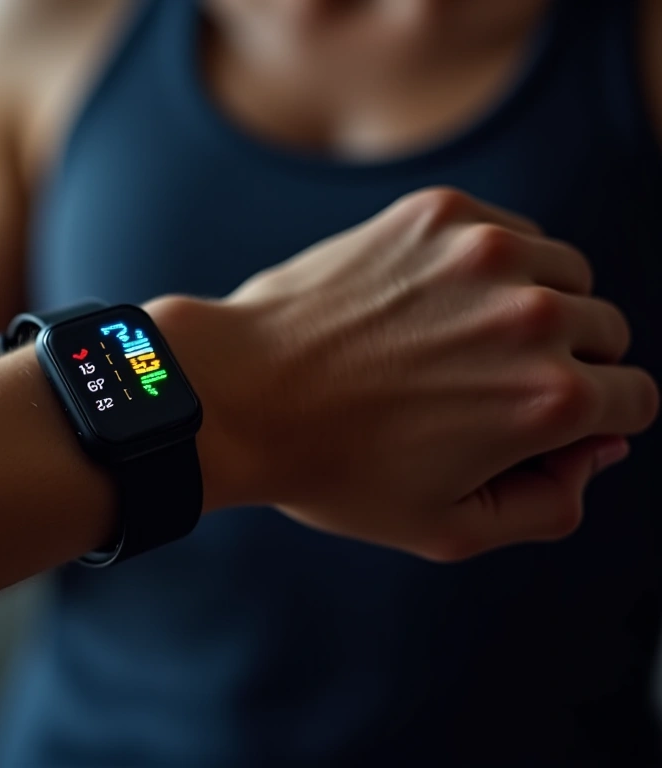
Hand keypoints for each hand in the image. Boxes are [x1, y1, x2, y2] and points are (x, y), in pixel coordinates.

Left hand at [152, 188, 658, 560]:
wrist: (238, 392)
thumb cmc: (334, 468)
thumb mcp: (447, 527)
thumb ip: (549, 504)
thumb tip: (598, 452)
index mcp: (551, 399)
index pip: (635, 399)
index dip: (596, 421)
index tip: (546, 424)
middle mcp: (534, 316)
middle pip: (607, 333)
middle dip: (567, 364)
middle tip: (488, 388)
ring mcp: (485, 253)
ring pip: (566, 275)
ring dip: (536, 306)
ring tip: (459, 342)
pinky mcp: (439, 214)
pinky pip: (511, 231)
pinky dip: (491, 265)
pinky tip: (432, 301)